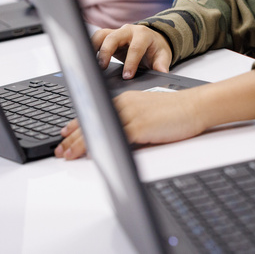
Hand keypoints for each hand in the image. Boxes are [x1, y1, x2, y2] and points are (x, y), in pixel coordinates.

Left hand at [56, 89, 207, 158]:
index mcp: (125, 99)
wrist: (194, 107)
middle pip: (92, 120)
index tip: (64, 135)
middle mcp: (125, 104)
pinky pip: (116, 137)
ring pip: (100, 128)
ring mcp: (132, 114)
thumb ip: (129, 119)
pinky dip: (102, 145)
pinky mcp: (141, 126)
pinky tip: (93, 154)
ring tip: (68, 154)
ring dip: (81, 144)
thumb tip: (115, 134)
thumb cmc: (175, 111)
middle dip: (73, 138)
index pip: (94, 110)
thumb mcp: (146, 112)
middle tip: (60, 150)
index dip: (77, 125)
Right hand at [92, 25, 171, 78]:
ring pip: (102, 35)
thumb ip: (162, 64)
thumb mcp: (163, 56)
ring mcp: (117, 32)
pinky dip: (91, 46)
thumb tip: (162, 73)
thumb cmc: (155, 49)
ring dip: (94, 47)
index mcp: (143, 35)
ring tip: (91, 63)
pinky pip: (97, 38)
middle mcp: (128, 31)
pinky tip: (88, 59)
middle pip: (114, 38)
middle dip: (106, 52)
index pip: (135, 48)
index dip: (131, 62)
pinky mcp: (109, 36)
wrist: (152, 41)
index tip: (127, 76)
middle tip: (102, 67)